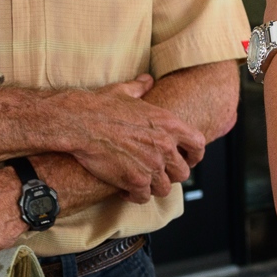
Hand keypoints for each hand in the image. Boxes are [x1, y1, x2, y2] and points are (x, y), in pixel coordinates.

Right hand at [51, 76, 203, 203]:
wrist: (79, 122)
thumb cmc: (98, 106)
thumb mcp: (123, 91)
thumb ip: (140, 87)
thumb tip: (147, 80)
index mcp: (168, 123)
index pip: (198, 144)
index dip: (195, 155)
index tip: (189, 160)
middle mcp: (164, 145)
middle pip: (183, 172)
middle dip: (171, 175)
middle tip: (158, 174)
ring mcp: (152, 165)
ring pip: (165, 188)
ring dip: (153, 187)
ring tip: (140, 183)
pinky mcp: (136, 180)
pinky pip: (144, 197)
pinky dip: (134, 196)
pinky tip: (125, 190)